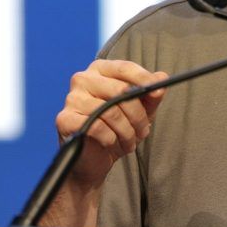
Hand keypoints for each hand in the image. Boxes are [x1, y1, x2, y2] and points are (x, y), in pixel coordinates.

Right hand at [55, 59, 168, 188]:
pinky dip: (110, 139)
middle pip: (120, 91)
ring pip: (110, 111)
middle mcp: (83, 79)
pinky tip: (111, 143)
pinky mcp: (64, 119)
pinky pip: (96, 127)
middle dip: (137, 115)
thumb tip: (162, 78)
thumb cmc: (116, 129)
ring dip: (126, 131)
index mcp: (100, 70)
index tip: (158, 90)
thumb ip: (151, 95)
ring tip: (130, 142)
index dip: (143, 78)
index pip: (124, 67)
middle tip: (144, 131)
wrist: (94, 159)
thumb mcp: (140, 111)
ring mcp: (72, 98)